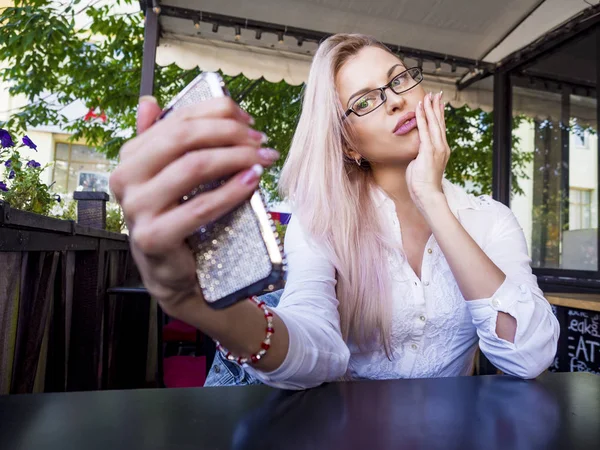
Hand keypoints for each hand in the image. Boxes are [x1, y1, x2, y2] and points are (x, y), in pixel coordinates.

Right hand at [109, 96, 279, 315]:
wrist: (173, 272)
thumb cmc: (176, 218)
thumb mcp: (168, 177)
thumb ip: (162, 140)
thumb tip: (150, 102)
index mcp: (131, 157)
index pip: (178, 119)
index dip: (219, 112)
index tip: (250, 120)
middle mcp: (126, 178)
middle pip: (184, 137)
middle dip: (230, 132)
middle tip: (261, 140)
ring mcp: (136, 209)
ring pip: (194, 167)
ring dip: (236, 157)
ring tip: (263, 158)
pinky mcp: (153, 237)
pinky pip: (200, 206)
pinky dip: (231, 191)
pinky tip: (252, 181)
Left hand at [406, 91, 449, 211]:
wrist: (427, 194)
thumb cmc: (422, 183)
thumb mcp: (422, 164)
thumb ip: (421, 155)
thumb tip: (417, 151)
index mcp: (441, 149)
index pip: (440, 128)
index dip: (439, 114)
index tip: (438, 103)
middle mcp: (442, 146)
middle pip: (440, 122)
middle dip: (437, 107)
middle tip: (437, 94)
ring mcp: (437, 148)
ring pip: (433, 123)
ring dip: (430, 108)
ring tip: (428, 96)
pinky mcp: (429, 150)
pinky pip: (424, 130)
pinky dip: (422, 118)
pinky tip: (420, 108)